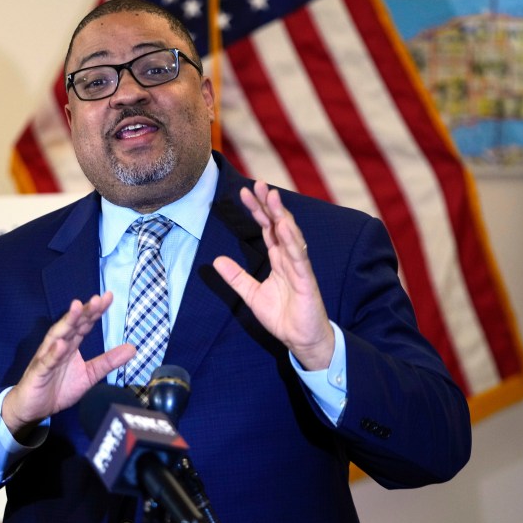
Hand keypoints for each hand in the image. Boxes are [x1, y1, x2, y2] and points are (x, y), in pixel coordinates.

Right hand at [1, 292, 135, 440]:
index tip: (108, 297)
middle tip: (98, 298)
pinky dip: (53, 352)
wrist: (33, 408)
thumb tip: (133, 348)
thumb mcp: (89, 375)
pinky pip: (46, 361)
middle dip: (85, 311)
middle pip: (73, 324)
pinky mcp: (38, 372)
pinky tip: (61, 344)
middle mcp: (58, 345)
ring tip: (78, 308)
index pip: (85, 324)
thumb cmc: (58, 388)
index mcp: (71, 344)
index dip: (96, 311)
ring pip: (57, 335)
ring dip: (68, 322)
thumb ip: (108, 361)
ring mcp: (47, 356)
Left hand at [213, 181, 334, 369]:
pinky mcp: (306, 280)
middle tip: (258, 184)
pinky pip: (298, 257)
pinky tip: (284, 226)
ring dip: (282, 215)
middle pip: (279, 225)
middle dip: (269, 204)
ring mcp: (299, 267)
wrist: (301, 339)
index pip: (267, 228)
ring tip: (273, 197)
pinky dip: (291, 240)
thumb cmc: (283, 316)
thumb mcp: (251, 294)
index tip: (244, 193)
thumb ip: (236, 277)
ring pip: (290, 235)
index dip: (257, 210)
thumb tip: (216, 260)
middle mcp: (289, 258)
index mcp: (278, 259)